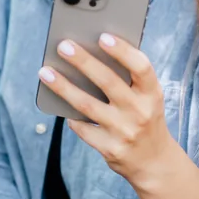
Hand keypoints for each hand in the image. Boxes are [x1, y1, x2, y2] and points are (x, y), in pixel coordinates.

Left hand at [38, 33, 172, 185]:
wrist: (153, 162)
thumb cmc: (144, 118)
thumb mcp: (147, 98)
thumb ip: (128, 79)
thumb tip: (89, 52)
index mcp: (152, 94)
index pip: (141, 67)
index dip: (123, 51)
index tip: (102, 36)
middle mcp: (141, 112)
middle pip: (108, 82)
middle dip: (83, 61)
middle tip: (63, 46)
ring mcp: (125, 132)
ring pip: (86, 105)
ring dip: (63, 86)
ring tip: (45, 72)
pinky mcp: (110, 149)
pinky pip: (82, 128)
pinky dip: (70, 116)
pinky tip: (59, 103)